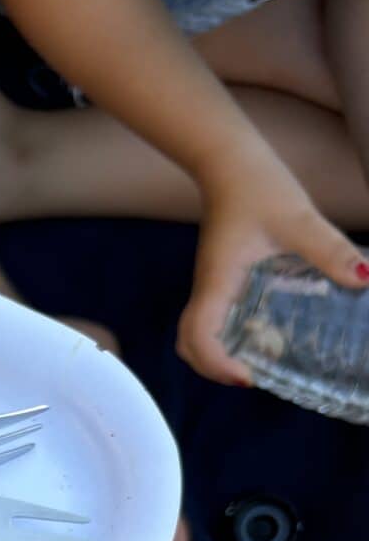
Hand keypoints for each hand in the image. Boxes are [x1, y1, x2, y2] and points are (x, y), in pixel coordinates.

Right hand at [181, 149, 368, 382]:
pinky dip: (226, 335)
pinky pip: (213, 317)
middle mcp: (209, 288)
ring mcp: (213, 284)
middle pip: (189, 344)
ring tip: (255, 361)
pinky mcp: (221, 278)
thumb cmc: (257, 188)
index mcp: (219, 282)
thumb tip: (365, 279)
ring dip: (217, 354)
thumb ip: (330, 251)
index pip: (198, 336)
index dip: (217, 364)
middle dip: (212, 369)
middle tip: (250, 376)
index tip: (249, 376)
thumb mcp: (300, 220)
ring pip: (197, 333)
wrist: (230, 163)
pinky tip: (262, 330)